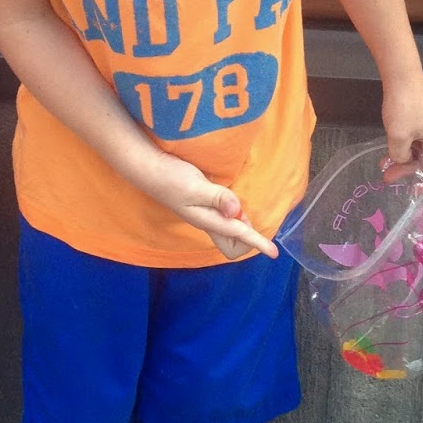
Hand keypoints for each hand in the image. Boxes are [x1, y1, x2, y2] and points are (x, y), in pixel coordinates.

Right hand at [147, 153, 277, 259]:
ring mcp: (203, 216)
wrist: (148, 169)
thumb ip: (218, 197)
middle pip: (232, 246)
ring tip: (237, 206)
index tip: (274, 252)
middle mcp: (206, 222)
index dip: (258, 243)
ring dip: (240, 227)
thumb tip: (237, 212)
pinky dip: (233, 217)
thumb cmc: (171, 177)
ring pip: (228, 234)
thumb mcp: (196, 185)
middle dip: (246, 238)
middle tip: (244, 215)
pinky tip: (231, 203)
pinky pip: (224, 221)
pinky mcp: (201, 206)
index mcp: (207, 221)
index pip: (238, 235)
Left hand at [381, 76, 422, 178]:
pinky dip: (405, 146)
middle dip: (409, 169)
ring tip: (385, 165)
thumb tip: (400, 160)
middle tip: (388, 177)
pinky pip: (417, 138)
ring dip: (404, 158)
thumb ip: (400, 155)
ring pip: (421, 150)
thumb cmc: (403, 107)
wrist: (402, 76)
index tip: (414, 190)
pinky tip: (389, 151)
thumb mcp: (398, 137)